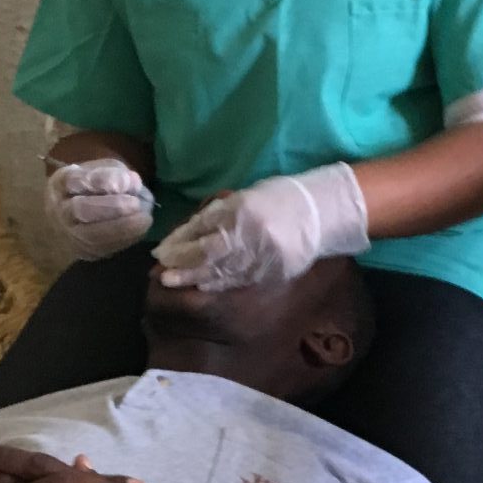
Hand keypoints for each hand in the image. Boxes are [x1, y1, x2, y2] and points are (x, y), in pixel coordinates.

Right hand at [45, 158, 155, 260]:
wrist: (80, 213)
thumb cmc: (94, 187)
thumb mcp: (105, 169)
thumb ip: (117, 174)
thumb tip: (132, 185)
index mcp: (61, 183)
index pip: (75, 181)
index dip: (100, 181)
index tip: (126, 182)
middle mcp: (58, 210)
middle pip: (79, 210)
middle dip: (112, 207)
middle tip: (136, 204)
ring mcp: (68, 234)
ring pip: (91, 236)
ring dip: (122, 228)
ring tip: (144, 219)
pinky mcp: (82, 252)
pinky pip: (103, 249)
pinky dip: (125, 239)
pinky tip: (139, 229)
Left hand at [153, 161, 368, 290]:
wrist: (321, 212)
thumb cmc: (279, 198)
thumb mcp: (243, 198)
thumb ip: (216, 215)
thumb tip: (185, 233)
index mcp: (242, 211)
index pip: (203, 231)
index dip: (180, 244)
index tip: (162, 252)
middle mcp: (250, 235)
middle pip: (208, 255)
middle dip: (182, 266)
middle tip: (161, 274)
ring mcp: (262, 257)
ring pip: (221, 272)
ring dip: (195, 278)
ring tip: (173, 282)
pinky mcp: (271, 273)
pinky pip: (238, 280)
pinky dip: (217, 284)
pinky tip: (202, 285)